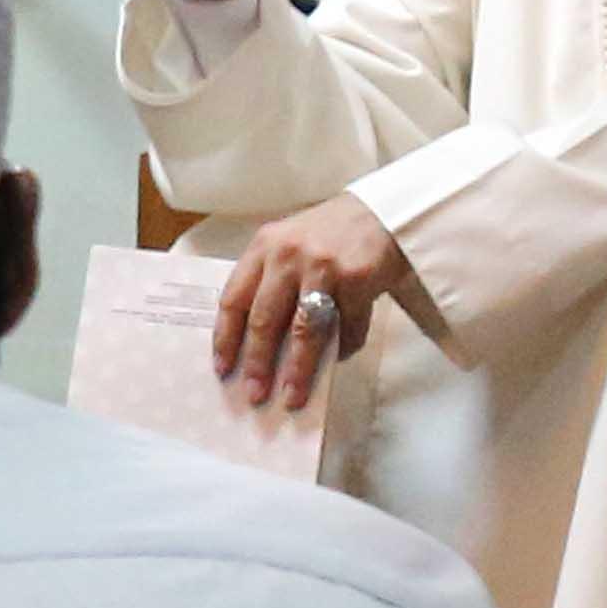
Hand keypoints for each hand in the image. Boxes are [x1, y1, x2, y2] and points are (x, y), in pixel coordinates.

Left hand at [216, 194, 408, 409]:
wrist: (383, 212)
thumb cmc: (331, 235)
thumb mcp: (289, 245)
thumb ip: (271, 282)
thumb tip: (258, 344)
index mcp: (264, 247)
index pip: (234, 299)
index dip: (226, 338)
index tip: (223, 368)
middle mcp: (289, 255)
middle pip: (265, 320)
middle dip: (257, 363)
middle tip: (254, 393)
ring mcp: (324, 267)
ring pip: (304, 331)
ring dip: (298, 369)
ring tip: (292, 396)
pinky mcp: (357, 279)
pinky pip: (348, 327)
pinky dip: (344, 347)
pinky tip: (340, 358)